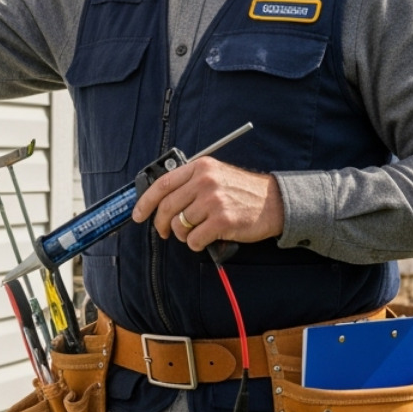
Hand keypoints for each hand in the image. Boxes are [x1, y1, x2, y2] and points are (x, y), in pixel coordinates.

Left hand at [131, 158, 284, 251]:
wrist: (275, 202)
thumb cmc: (243, 191)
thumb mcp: (217, 175)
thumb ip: (191, 182)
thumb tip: (161, 201)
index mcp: (201, 167)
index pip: (162, 184)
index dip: (145, 202)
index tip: (138, 214)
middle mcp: (205, 181)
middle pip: (167, 207)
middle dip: (161, 224)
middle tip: (164, 232)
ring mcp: (214, 201)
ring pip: (179, 226)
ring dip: (184, 235)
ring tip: (197, 232)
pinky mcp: (222, 221)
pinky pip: (195, 240)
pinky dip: (197, 244)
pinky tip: (207, 239)